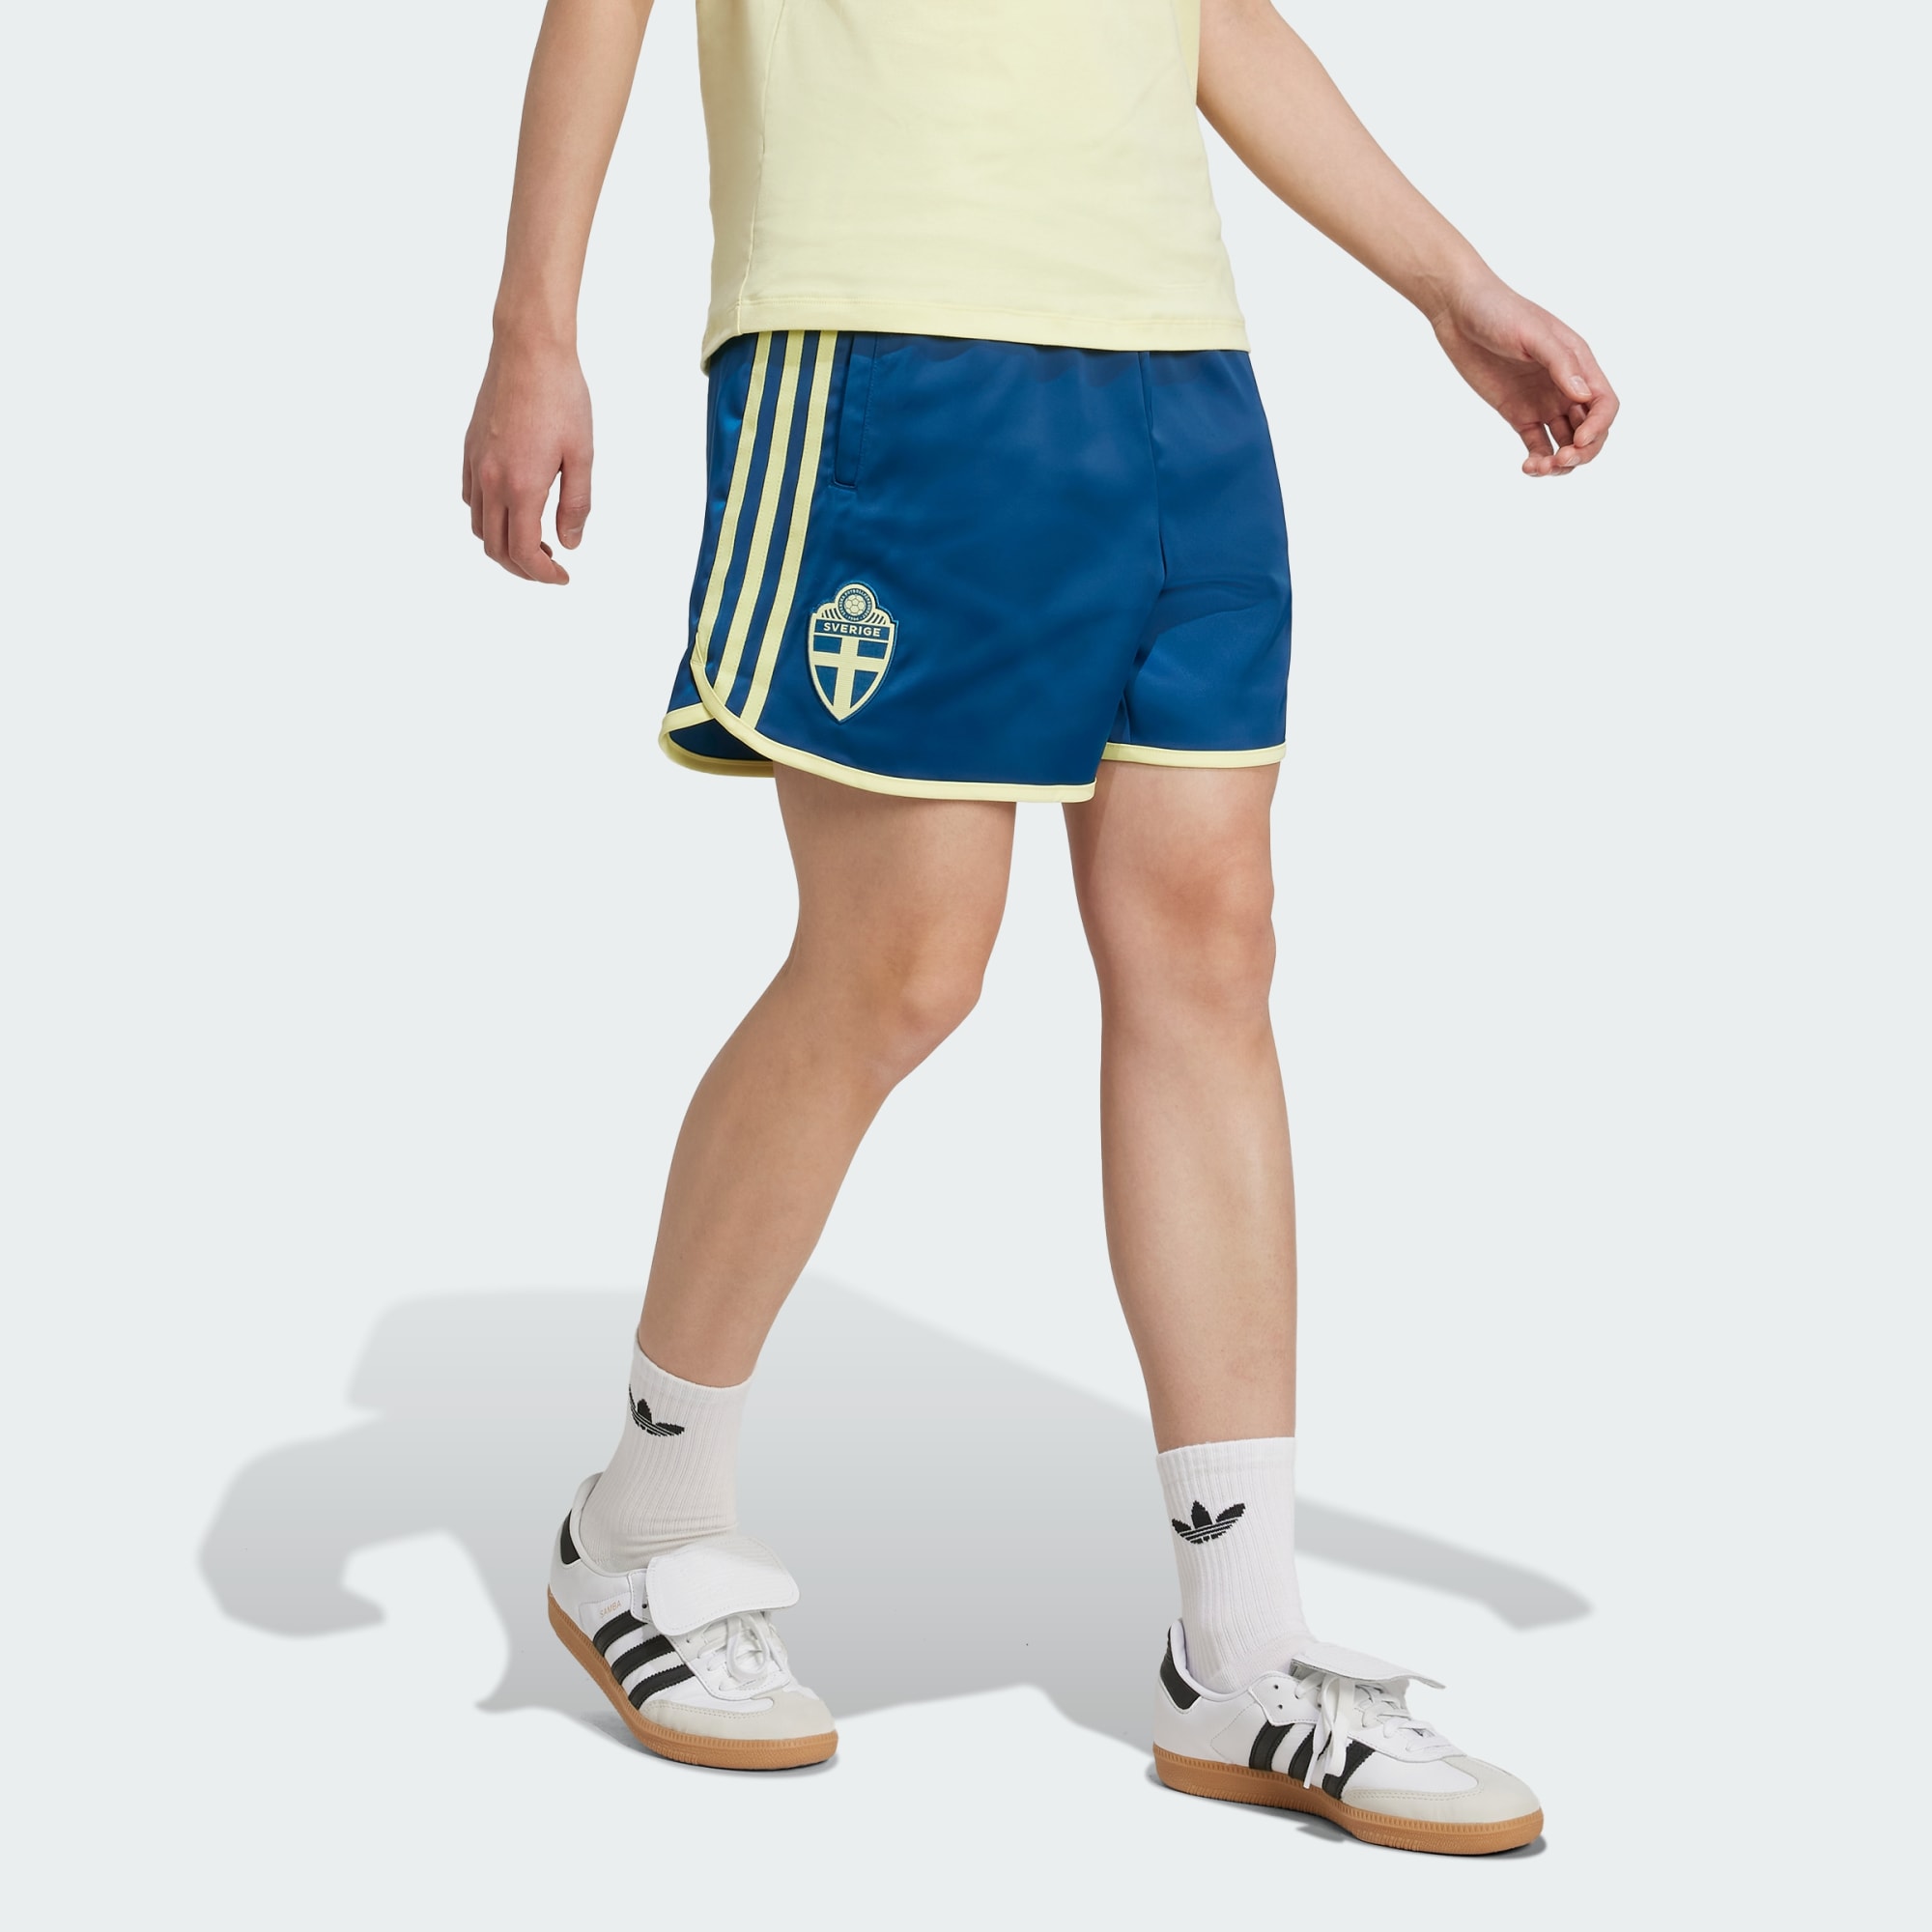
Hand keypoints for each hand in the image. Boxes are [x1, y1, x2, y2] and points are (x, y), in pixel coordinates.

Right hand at [461, 334, 592, 581]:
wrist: (528, 349)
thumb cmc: (561, 396)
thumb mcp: (582, 456)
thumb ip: (575, 505)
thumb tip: (571, 543)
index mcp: (522, 486)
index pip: (523, 552)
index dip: (543, 575)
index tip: (563, 576)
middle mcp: (491, 480)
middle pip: (495, 548)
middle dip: (522, 568)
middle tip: (550, 567)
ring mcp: (476, 464)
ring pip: (478, 526)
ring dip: (503, 545)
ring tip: (536, 540)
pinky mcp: (469, 448)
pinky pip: (470, 498)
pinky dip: (488, 517)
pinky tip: (513, 508)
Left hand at [1429, 276, 1616, 476]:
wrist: (1460, 311)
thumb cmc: (1500, 312)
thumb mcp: (1533, 334)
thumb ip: (1560, 363)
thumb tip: (1582, 396)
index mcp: (1579, 364)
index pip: (1604, 404)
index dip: (1599, 427)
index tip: (1578, 441)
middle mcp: (1566, 386)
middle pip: (1589, 430)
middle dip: (1582, 451)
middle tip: (1561, 461)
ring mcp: (1542, 402)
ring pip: (1564, 442)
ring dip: (1560, 463)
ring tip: (1539, 469)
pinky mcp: (1518, 413)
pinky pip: (1536, 444)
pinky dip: (1537, 460)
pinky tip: (1527, 467)